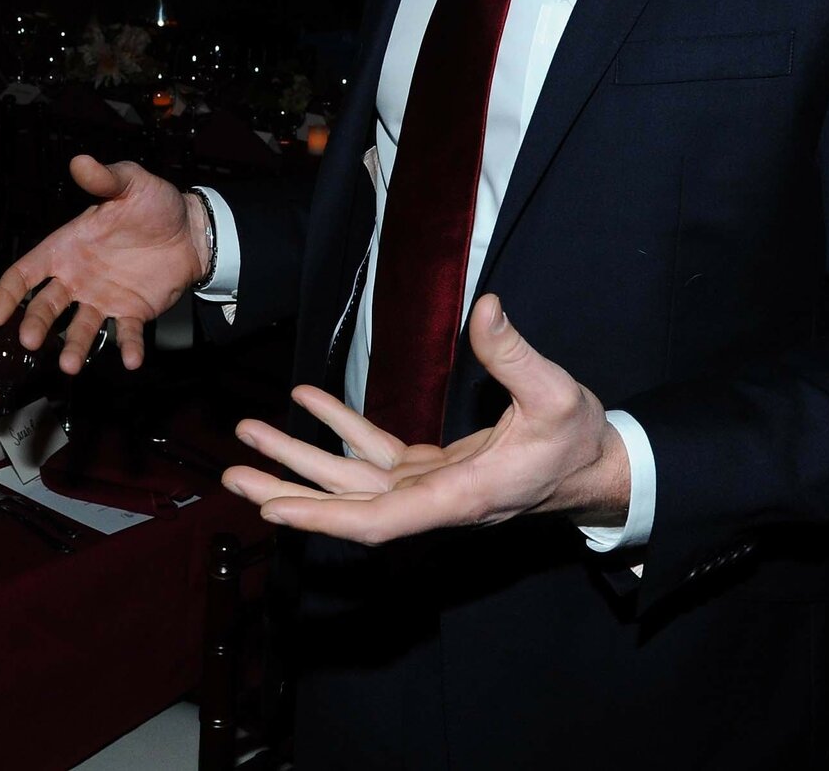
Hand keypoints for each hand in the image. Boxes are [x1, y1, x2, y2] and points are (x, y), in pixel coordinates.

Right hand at [0, 156, 207, 372]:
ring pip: (80, 328)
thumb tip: (79, 161)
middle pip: (46, 306)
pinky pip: (127, 334)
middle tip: (30, 341)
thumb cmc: (153, 203)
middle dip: (35, 324)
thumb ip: (105, 178)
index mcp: (67, 247)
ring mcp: (103, 299)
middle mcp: (78, 278)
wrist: (190, 228)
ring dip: (73, 348)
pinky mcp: (132, 312)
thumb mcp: (130, 183)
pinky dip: (128, 348)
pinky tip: (132, 359)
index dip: (8, 292)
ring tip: (70, 365)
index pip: (26, 272)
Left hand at [222, 294, 629, 543]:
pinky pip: (373, 453)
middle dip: (288, 490)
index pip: (379, 519)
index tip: (276, 512)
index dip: (324, 516)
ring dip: (299, 459)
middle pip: (348, 504)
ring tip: (249, 433)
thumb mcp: (556, 393)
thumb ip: (515, 354)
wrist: (597, 467)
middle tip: (231, 476)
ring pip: (351, 479)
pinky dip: (339, 426)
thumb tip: (485, 308)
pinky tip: (306, 400)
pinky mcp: (431, 470)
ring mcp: (429, 487)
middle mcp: (435, 499)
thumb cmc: (579, 440)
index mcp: (459, 495)